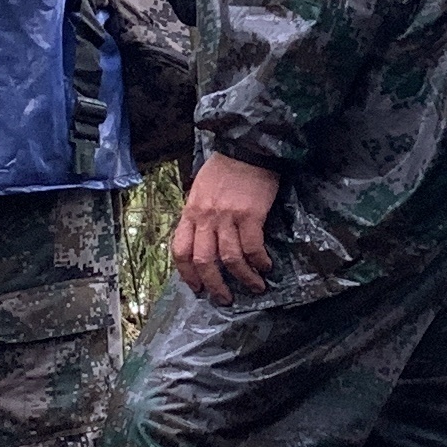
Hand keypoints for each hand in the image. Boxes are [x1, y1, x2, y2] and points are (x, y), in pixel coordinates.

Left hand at [172, 152, 281, 302]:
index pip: (180, 250)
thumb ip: (198, 215)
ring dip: (243, 278)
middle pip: (204, 261)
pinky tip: (266, 266)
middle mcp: (206, 217)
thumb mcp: (200, 190)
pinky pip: (252, 247)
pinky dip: (259, 261)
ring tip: (255, 287)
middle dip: (214, 285)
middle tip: (225, 298)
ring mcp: (227, 216)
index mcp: (191, 212)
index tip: (197, 287)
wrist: (247, 148)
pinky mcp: (250, 214)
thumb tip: (202, 240)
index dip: (187, 274)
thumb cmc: (225, 168)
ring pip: (230, 258)